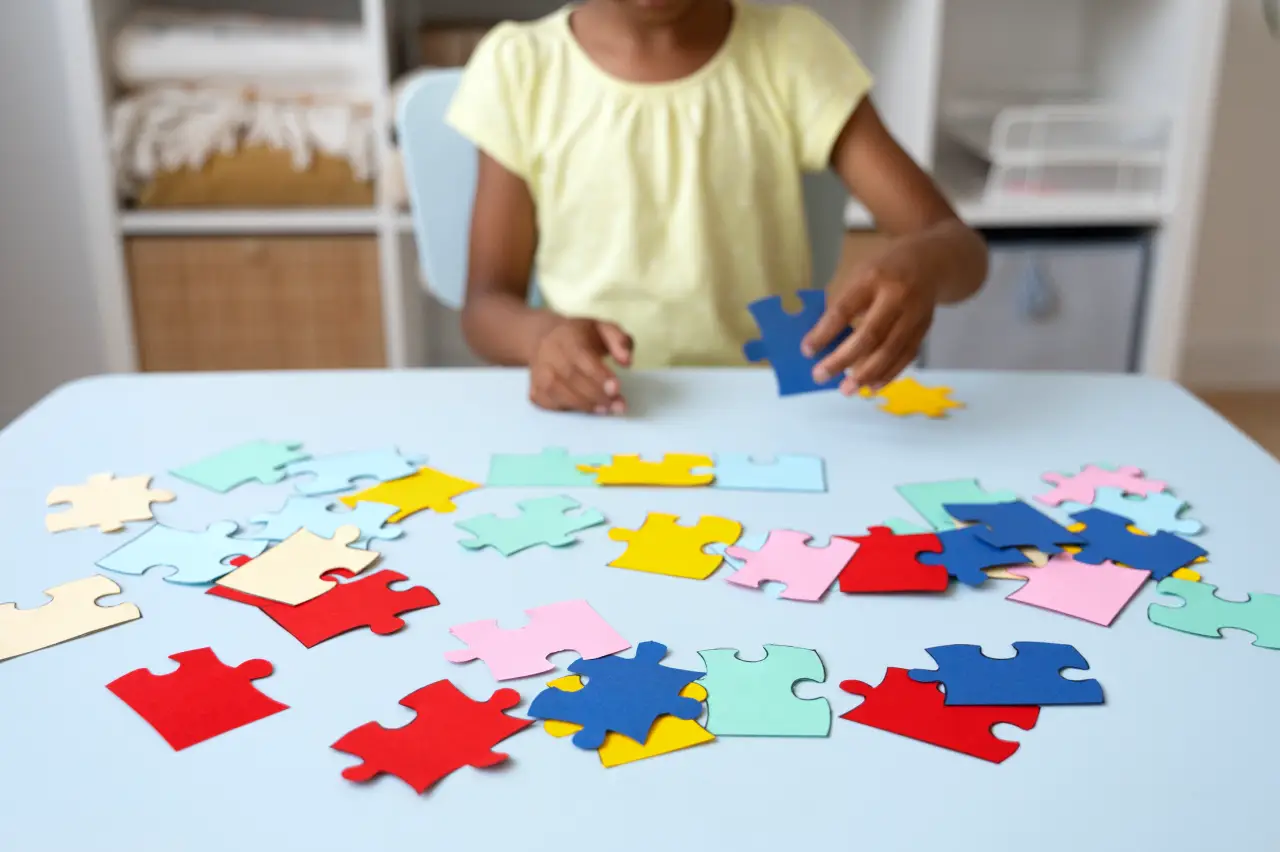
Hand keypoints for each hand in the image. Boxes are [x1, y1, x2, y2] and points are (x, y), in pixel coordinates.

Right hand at [529, 317, 632, 413]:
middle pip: (573, 380)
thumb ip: (620, 341)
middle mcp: (549, 356)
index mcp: (568, 338)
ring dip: (586, 406)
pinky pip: (552, 405)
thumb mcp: (603, 328)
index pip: (582, 358)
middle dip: (598, 396)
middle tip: (618, 406)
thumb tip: (627, 362)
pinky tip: (585, 408)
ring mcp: (539, 375)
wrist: (542, 339)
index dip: (599, 375)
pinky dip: (570, 410)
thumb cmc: (579, 336)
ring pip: (562, 395)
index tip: (617, 388)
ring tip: (605, 409)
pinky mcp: (535, 391)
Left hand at [802, 240, 939, 393]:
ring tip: (846, 391)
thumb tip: (822, 339)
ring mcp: (913, 316)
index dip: (824, 332)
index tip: (807, 351)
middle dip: (842, 359)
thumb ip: (845, 302)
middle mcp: (896, 297)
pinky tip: (870, 387)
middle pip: (869, 335)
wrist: (932, 263)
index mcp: (873, 279)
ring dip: (866, 374)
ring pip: (890, 351)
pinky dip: (888, 374)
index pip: (845, 310)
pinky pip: (905, 357)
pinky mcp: (924, 330)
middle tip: (820, 376)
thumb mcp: (861, 273)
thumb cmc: (885, 270)